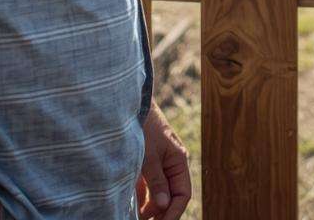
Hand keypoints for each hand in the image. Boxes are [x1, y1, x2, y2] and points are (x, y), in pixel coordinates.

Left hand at [136, 101, 190, 219]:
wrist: (131, 104)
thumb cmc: (143, 127)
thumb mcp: (149, 156)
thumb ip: (157, 181)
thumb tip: (164, 205)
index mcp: (178, 162)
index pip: (183, 194)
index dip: (173, 212)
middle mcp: (171, 165)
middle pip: (171, 196)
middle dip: (161, 213)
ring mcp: (158, 164)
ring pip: (158, 193)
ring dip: (149, 207)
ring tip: (137, 217)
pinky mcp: (145, 163)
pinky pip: (146, 186)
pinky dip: (141, 197)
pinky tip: (132, 206)